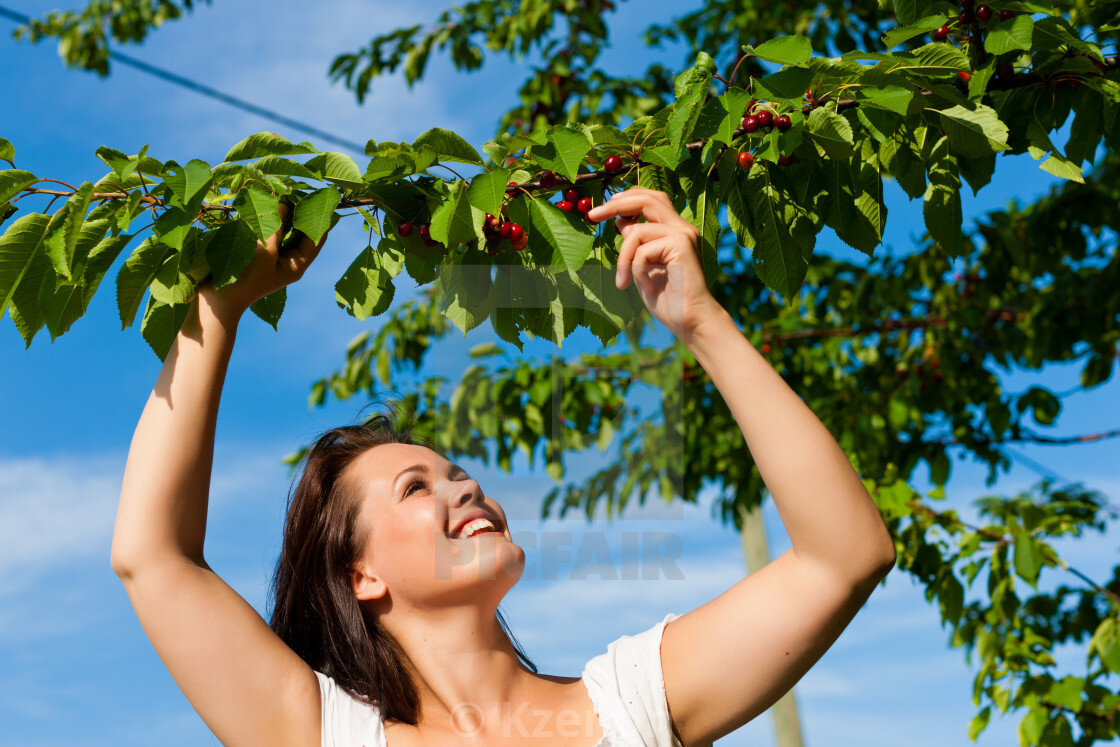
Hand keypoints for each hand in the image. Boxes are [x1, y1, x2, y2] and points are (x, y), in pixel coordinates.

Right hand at [198, 200, 328, 320]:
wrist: (218, 301)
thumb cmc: (245, 277)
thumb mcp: (265, 250)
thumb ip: (276, 226)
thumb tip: (285, 202)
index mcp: (298, 264)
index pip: (317, 236)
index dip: (319, 216)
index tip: (317, 195)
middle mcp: (290, 261)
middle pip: (302, 232)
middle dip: (300, 212)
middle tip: (296, 189)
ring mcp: (274, 258)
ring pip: (285, 232)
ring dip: (284, 215)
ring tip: (282, 193)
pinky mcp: (259, 254)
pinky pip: (269, 234)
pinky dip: (269, 221)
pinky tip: (265, 206)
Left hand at [585, 187, 721, 342]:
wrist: (691, 321)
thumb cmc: (668, 299)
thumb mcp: (643, 266)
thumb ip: (635, 244)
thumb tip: (621, 222)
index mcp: (674, 230)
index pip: (651, 200)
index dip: (626, 199)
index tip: (602, 210)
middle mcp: (681, 227)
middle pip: (646, 199)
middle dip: (615, 205)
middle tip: (592, 216)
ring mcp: (683, 234)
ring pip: (637, 231)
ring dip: (623, 258)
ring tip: (623, 282)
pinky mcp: (681, 244)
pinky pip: (642, 250)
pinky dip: (636, 270)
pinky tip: (646, 287)